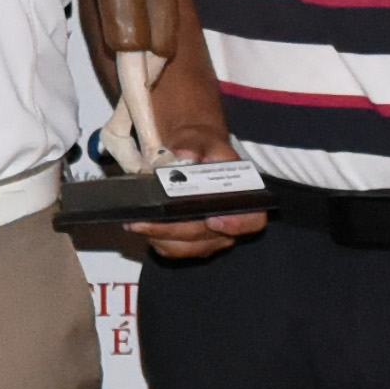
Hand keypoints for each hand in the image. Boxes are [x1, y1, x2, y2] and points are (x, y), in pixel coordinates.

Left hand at [124, 129, 268, 261]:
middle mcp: (231, 222)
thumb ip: (194, 145)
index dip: (236, 224)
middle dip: (176, 229)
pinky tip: (143, 227)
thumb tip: (185, 154)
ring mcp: (212, 236)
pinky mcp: (192, 242)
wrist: (191, 154)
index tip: (212, 219)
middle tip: (147, 220)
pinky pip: (175, 249)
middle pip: (209, 237)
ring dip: (161, 237)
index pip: (252, 219)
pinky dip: (158, 240)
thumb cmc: (201, 148)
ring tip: (137, 223)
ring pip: (189, 247)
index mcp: (243, 197)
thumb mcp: (200, 139)